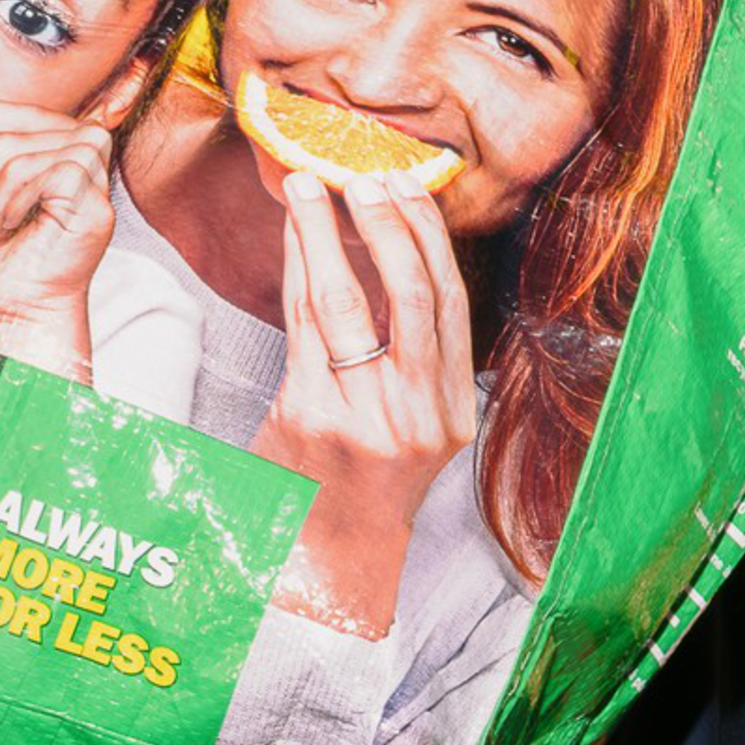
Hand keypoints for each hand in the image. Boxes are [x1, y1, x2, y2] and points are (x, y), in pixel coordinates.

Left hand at [0, 96, 118, 383]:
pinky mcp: (95, 195)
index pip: (20, 112)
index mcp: (60, 145)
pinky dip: (9, 204)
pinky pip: (37, 174)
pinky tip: (10, 227)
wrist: (22, 305)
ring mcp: (95, 171)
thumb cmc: (3, 261)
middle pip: (15, 127)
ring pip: (18, 154)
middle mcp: (86, 150)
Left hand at [254, 171, 477, 640]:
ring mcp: (368, 418)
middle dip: (392, 225)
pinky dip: (298, 271)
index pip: (451, 306)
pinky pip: (305, 326)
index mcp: (452, 415)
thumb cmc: (351, 489)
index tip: (410, 189)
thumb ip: (405, 361)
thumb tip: (388, 258)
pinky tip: (291, 236)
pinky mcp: (312, 419)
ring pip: (354, 303)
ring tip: (312, 186)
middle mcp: (421, 416)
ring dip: (330, 234)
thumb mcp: (400, 430)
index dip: (430, 241)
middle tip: (366, 176)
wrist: (313, 568)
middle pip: (417, 296)